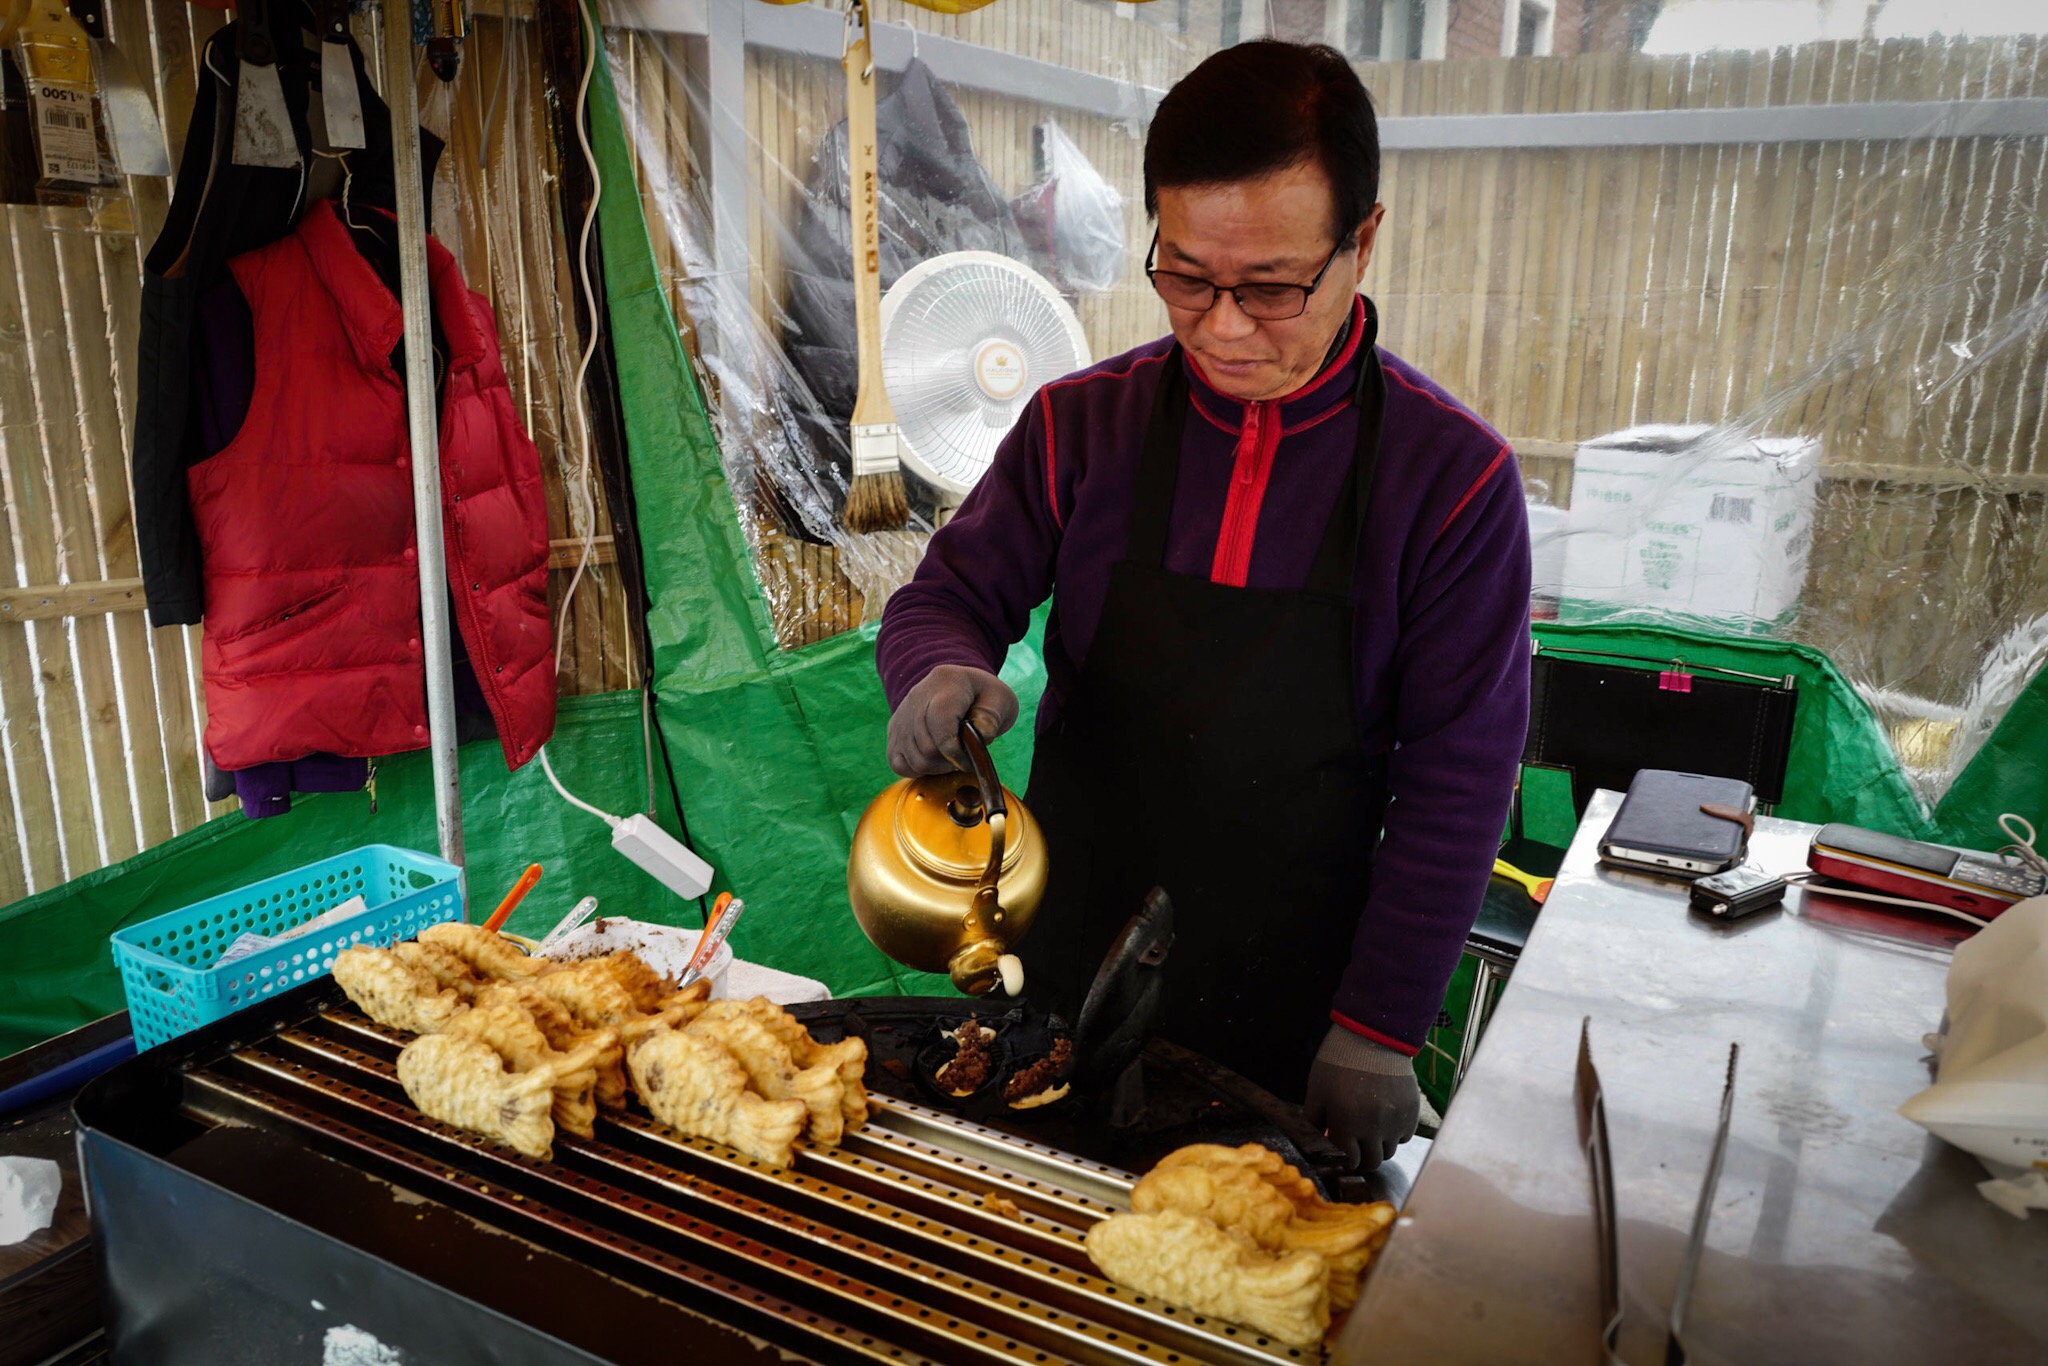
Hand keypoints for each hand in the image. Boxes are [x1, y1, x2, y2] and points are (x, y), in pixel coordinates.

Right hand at [887, 665, 1019, 776]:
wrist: (958, 688)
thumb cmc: (983, 696)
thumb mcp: (1000, 699)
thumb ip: (991, 719)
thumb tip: (978, 740)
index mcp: (948, 682)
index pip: (940, 722)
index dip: (955, 749)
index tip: (969, 758)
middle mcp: (918, 695)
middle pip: (927, 746)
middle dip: (949, 761)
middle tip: (963, 756)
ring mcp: (902, 714)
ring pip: (914, 759)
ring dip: (936, 767)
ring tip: (950, 756)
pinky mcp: (893, 731)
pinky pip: (898, 764)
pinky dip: (918, 770)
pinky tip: (934, 759)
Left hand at [1302, 1022, 1420, 1169]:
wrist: (1372, 1036)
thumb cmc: (1338, 1061)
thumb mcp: (1317, 1089)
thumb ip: (1314, 1119)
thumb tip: (1318, 1139)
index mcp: (1345, 1124)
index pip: (1350, 1160)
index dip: (1345, 1158)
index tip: (1345, 1150)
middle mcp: (1372, 1129)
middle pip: (1372, 1162)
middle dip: (1363, 1157)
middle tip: (1358, 1145)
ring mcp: (1394, 1122)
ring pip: (1390, 1151)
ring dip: (1380, 1145)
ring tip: (1371, 1127)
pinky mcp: (1411, 1112)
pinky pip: (1405, 1136)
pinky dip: (1396, 1133)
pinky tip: (1386, 1117)